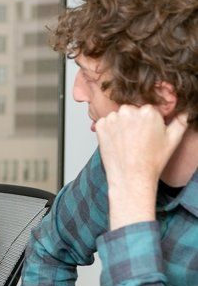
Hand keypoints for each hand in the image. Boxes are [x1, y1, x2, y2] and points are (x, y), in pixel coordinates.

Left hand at [96, 107, 188, 228]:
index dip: (148, 122)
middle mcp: (129, 111)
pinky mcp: (101, 126)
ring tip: (127, 142)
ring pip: (118, 116)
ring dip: (121, 125)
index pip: (148, 109)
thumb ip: (180, 122)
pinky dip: (109, 130)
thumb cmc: (152, 160)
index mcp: (148, 111)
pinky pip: (105, 122)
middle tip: (137, 139)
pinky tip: (116, 142)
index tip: (147, 134)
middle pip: (132, 110)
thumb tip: (184, 112)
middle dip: (134, 121)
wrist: (131, 176)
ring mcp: (113, 118)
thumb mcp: (173, 140)